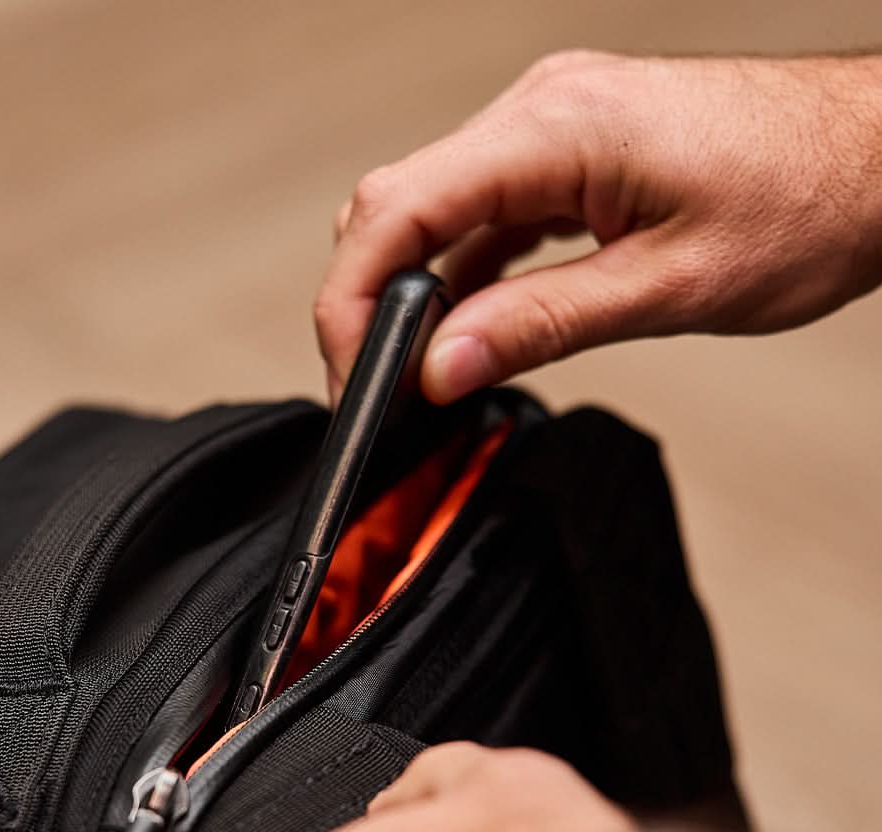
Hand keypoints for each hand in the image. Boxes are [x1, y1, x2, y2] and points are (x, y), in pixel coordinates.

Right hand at [316, 52, 881, 402]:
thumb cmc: (812, 200)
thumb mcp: (667, 286)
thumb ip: (538, 327)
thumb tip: (442, 368)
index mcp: (556, 129)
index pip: (398, 209)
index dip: (352, 300)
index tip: (352, 375)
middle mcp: (540, 110)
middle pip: (395, 204)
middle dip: (368, 301)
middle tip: (382, 388)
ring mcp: (550, 126)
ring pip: (431, 209)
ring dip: (412, 291)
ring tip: (423, 369)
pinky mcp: (567, 152)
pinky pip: (481, 212)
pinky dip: (460, 273)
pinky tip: (470, 325)